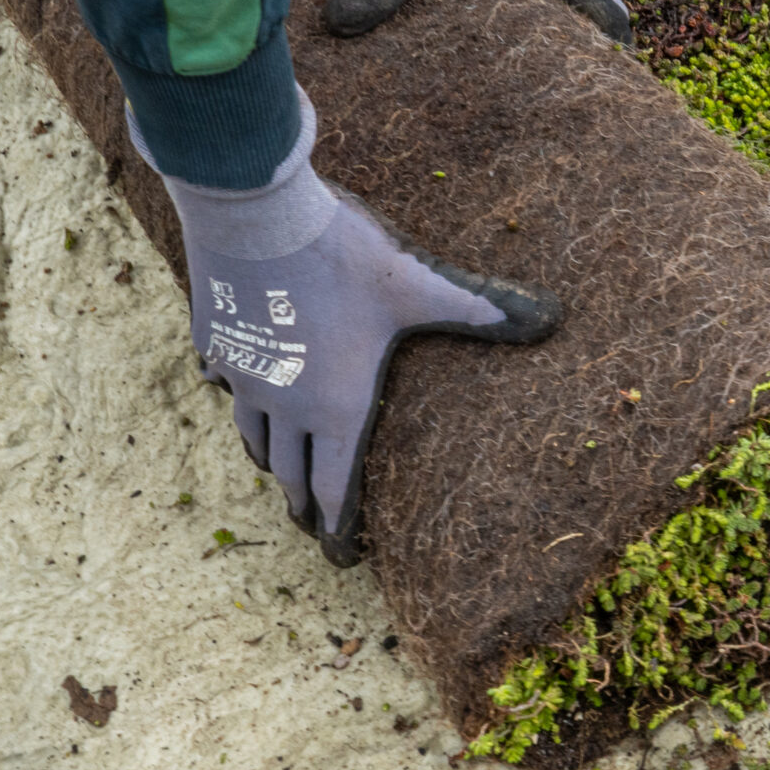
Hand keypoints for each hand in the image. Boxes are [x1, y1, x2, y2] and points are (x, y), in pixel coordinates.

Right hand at [171, 182, 558, 564]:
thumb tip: (554, 319)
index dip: (340, 529)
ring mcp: (244, 375)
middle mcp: (285, 404)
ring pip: (253, 435)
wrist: (254, 211)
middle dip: (303, 505)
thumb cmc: (342, 255)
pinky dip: (234, 395)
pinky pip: (223, 383)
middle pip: (290, 473)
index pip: (336, 490)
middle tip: (311, 524)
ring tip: (278, 471)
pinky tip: (234, 388)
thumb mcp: (421, 283)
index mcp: (335, 407)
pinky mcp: (215, 340)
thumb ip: (483, 307)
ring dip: (269, 460)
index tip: (342, 558)